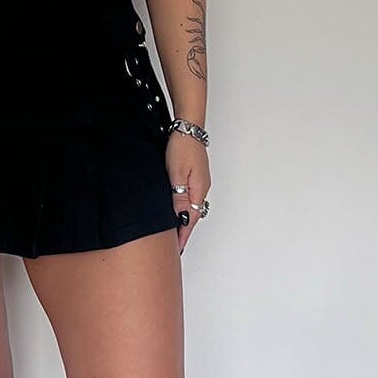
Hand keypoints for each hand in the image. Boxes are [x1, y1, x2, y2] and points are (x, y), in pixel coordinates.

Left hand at [166, 131, 209, 254]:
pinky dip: (184, 208)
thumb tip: (181, 218)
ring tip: (175, 233)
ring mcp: (200, 183)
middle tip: (175, 247)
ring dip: (184, 220)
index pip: (190, 220)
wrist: (188, 128)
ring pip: (192, 207)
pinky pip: (191, 198)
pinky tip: (178, 211)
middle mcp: (202, 189)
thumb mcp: (177, 174)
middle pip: (193, 216)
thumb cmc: (181, 147)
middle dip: (184, 232)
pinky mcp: (196, 177)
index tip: (177, 250)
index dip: (183, 236)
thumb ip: (179, 197)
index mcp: (198, 191)